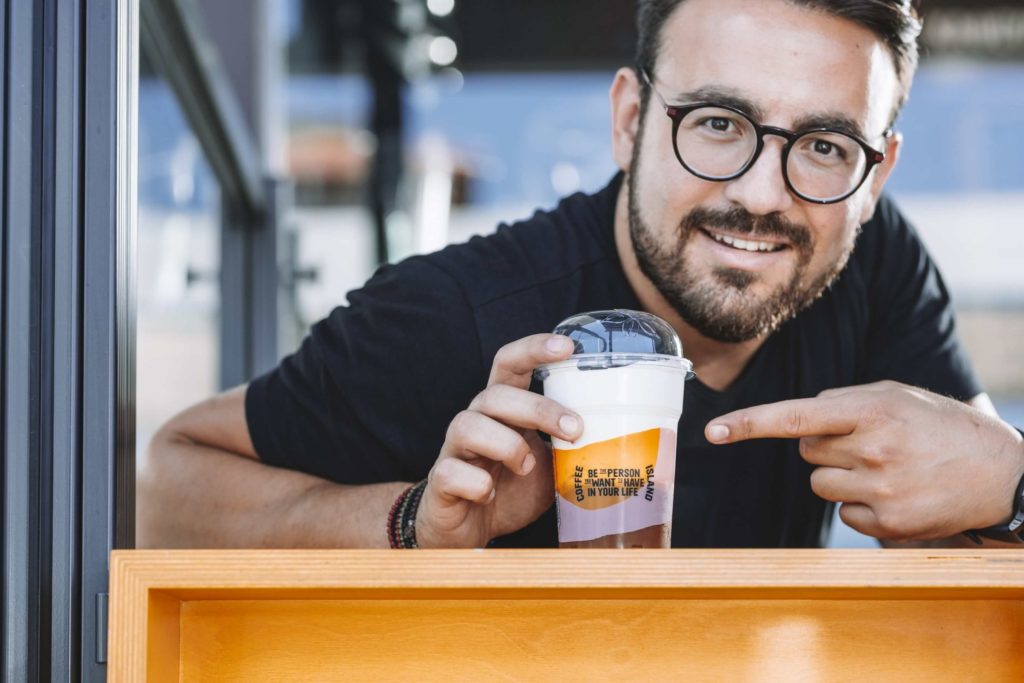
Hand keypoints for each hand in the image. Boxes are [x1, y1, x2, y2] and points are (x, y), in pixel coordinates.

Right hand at [416, 334, 582, 547]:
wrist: (469, 531)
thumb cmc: (511, 490)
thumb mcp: (550, 467)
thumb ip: (572, 450)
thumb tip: (625, 441)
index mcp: (503, 410)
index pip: (511, 364)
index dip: (534, 349)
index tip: (568, 347)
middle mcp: (476, 421)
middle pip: (496, 395)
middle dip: (538, 409)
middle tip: (574, 429)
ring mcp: (454, 450)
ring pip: (467, 425)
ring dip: (506, 445)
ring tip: (526, 468)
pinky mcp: (441, 482)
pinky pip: (450, 471)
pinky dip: (476, 483)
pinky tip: (490, 495)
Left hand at [704, 381, 1023, 540]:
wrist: (1002, 473)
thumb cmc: (940, 426)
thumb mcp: (897, 395)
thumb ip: (844, 401)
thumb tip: (798, 418)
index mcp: (871, 410)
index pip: (795, 417)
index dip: (749, 423)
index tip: (713, 432)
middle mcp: (873, 450)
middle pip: (806, 451)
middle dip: (827, 445)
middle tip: (872, 442)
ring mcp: (881, 491)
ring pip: (820, 483)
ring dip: (842, 475)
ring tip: (888, 468)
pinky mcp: (888, 525)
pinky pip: (844, 514)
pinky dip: (860, 504)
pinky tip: (896, 493)